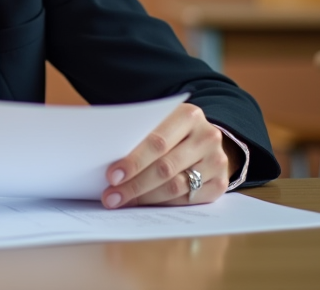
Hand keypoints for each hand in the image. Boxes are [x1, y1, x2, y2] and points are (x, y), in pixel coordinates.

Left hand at [101, 103, 232, 208]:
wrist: (202, 136)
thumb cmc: (168, 129)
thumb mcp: (156, 122)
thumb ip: (134, 133)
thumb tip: (99, 153)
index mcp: (189, 115)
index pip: (157, 142)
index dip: (133, 161)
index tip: (111, 176)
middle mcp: (208, 136)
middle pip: (165, 167)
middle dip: (134, 184)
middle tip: (111, 196)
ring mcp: (217, 161)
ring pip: (176, 186)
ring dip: (144, 197)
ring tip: (121, 201)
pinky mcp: (220, 183)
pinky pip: (187, 200)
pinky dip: (163, 203)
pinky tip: (144, 204)